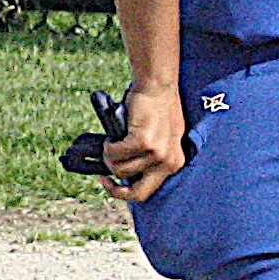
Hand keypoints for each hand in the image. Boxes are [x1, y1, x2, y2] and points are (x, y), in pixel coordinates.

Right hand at [101, 76, 186, 201]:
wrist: (158, 86)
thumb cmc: (156, 110)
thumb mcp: (161, 138)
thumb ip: (149, 159)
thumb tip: (122, 175)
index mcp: (175, 163)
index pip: (147, 192)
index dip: (124, 193)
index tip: (112, 182)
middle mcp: (169, 162)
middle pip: (136, 193)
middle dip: (115, 188)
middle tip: (104, 176)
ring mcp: (157, 153)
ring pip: (120, 170)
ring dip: (109, 158)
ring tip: (111, 144)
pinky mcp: (143, 142)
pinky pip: (114, 153)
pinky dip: (108, 146)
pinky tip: (111, 136)